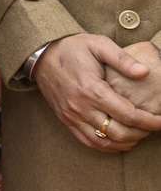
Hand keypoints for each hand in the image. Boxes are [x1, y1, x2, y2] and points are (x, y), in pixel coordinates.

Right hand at [34, 34, 160, 151]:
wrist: (41, 54)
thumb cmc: (72, 48)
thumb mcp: (98, 44)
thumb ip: (122, 59)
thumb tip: (144, 73)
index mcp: (91, 89)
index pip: (128, 114)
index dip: (150, 121)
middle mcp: (81, 106)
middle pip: (119, 133)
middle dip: (141, 133)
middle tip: (152, 126)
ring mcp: (72, 116)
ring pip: (104, 142)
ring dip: (126, 142)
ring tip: (138, 134)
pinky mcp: (66, 120)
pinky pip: (89, 141)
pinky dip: (108, 146)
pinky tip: (119, 140)